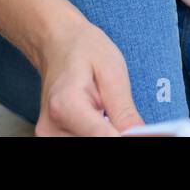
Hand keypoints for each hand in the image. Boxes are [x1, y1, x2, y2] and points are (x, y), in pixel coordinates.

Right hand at [34, 18, 145, 136]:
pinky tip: (101, 120)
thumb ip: (124, 110)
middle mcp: (51, 127)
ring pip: (89, 145)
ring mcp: (48, 136)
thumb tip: (140, 136)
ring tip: (110, 112)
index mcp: (66, 105)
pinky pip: (81, 142)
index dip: (127, 137)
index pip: (103, 138)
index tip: (141, 130)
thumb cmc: (84, 50)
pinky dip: (98, 134)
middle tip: (127, 116)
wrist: (56, 43)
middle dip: (118, 135)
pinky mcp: (51, 139)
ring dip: (108, 134)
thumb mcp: (112, 71)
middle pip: (96, 144)